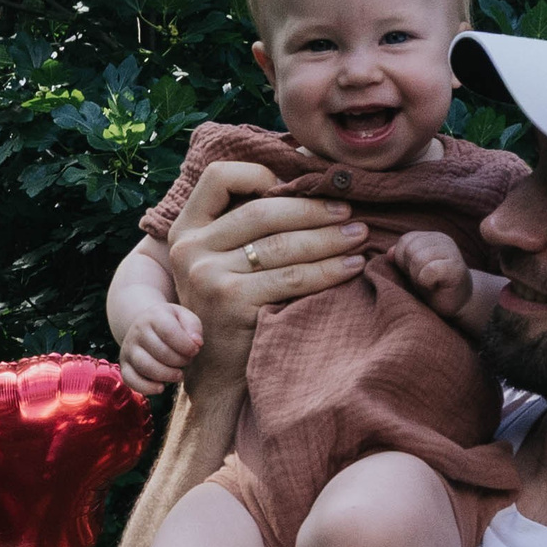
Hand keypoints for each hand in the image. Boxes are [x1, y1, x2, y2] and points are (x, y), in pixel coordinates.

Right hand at [117, 302, 203, 395]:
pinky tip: (161, 388)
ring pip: (145, 367)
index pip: (169, 331)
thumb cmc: (171, 323)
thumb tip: (197, 343)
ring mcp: (128, 349)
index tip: (195, 350)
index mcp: (153, 316)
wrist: (145, 326)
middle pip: (160, 351)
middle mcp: (137, 331)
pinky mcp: (125, 365)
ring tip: (179, 374)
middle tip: (188, 361)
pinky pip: (131, 380)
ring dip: (167, 375)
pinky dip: (146, 388)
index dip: (186, 345)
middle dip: (180, 361)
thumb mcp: (184, 317)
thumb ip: (193, 326)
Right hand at [165, 162, 368, 390]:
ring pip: (283, 245)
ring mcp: (209, 276)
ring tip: (360, 235)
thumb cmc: (231, 309)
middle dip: (314, 210)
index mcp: (186, 229)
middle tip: (350, 212)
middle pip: (263, 211)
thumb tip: (307, 184)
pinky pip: (294, 279)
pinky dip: (330, 270)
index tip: (296, 188)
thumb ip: (243, 228)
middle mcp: (191, 249)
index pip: (217, 178)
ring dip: (330, 238)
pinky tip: (352, 267)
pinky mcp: (233, 303)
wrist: (217, 373)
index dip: (258, 173)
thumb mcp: (221, 262)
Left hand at [391, 231, 472, 317]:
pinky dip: (426, 282)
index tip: (417, 273)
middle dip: (410, 269)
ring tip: (429, 283)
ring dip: (418, 277)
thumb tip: (389, 254)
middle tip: (424, 280)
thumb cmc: (434, 287)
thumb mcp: (413, 269)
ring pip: (418, 259)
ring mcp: (452, 252)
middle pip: (409, 249)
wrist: (458, 304)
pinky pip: (430, 270)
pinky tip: (434, 286)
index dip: (403, 261)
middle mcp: (443, 240)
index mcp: (432, 237)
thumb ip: (401, 257)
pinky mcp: (456, 269)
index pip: (405, 241)